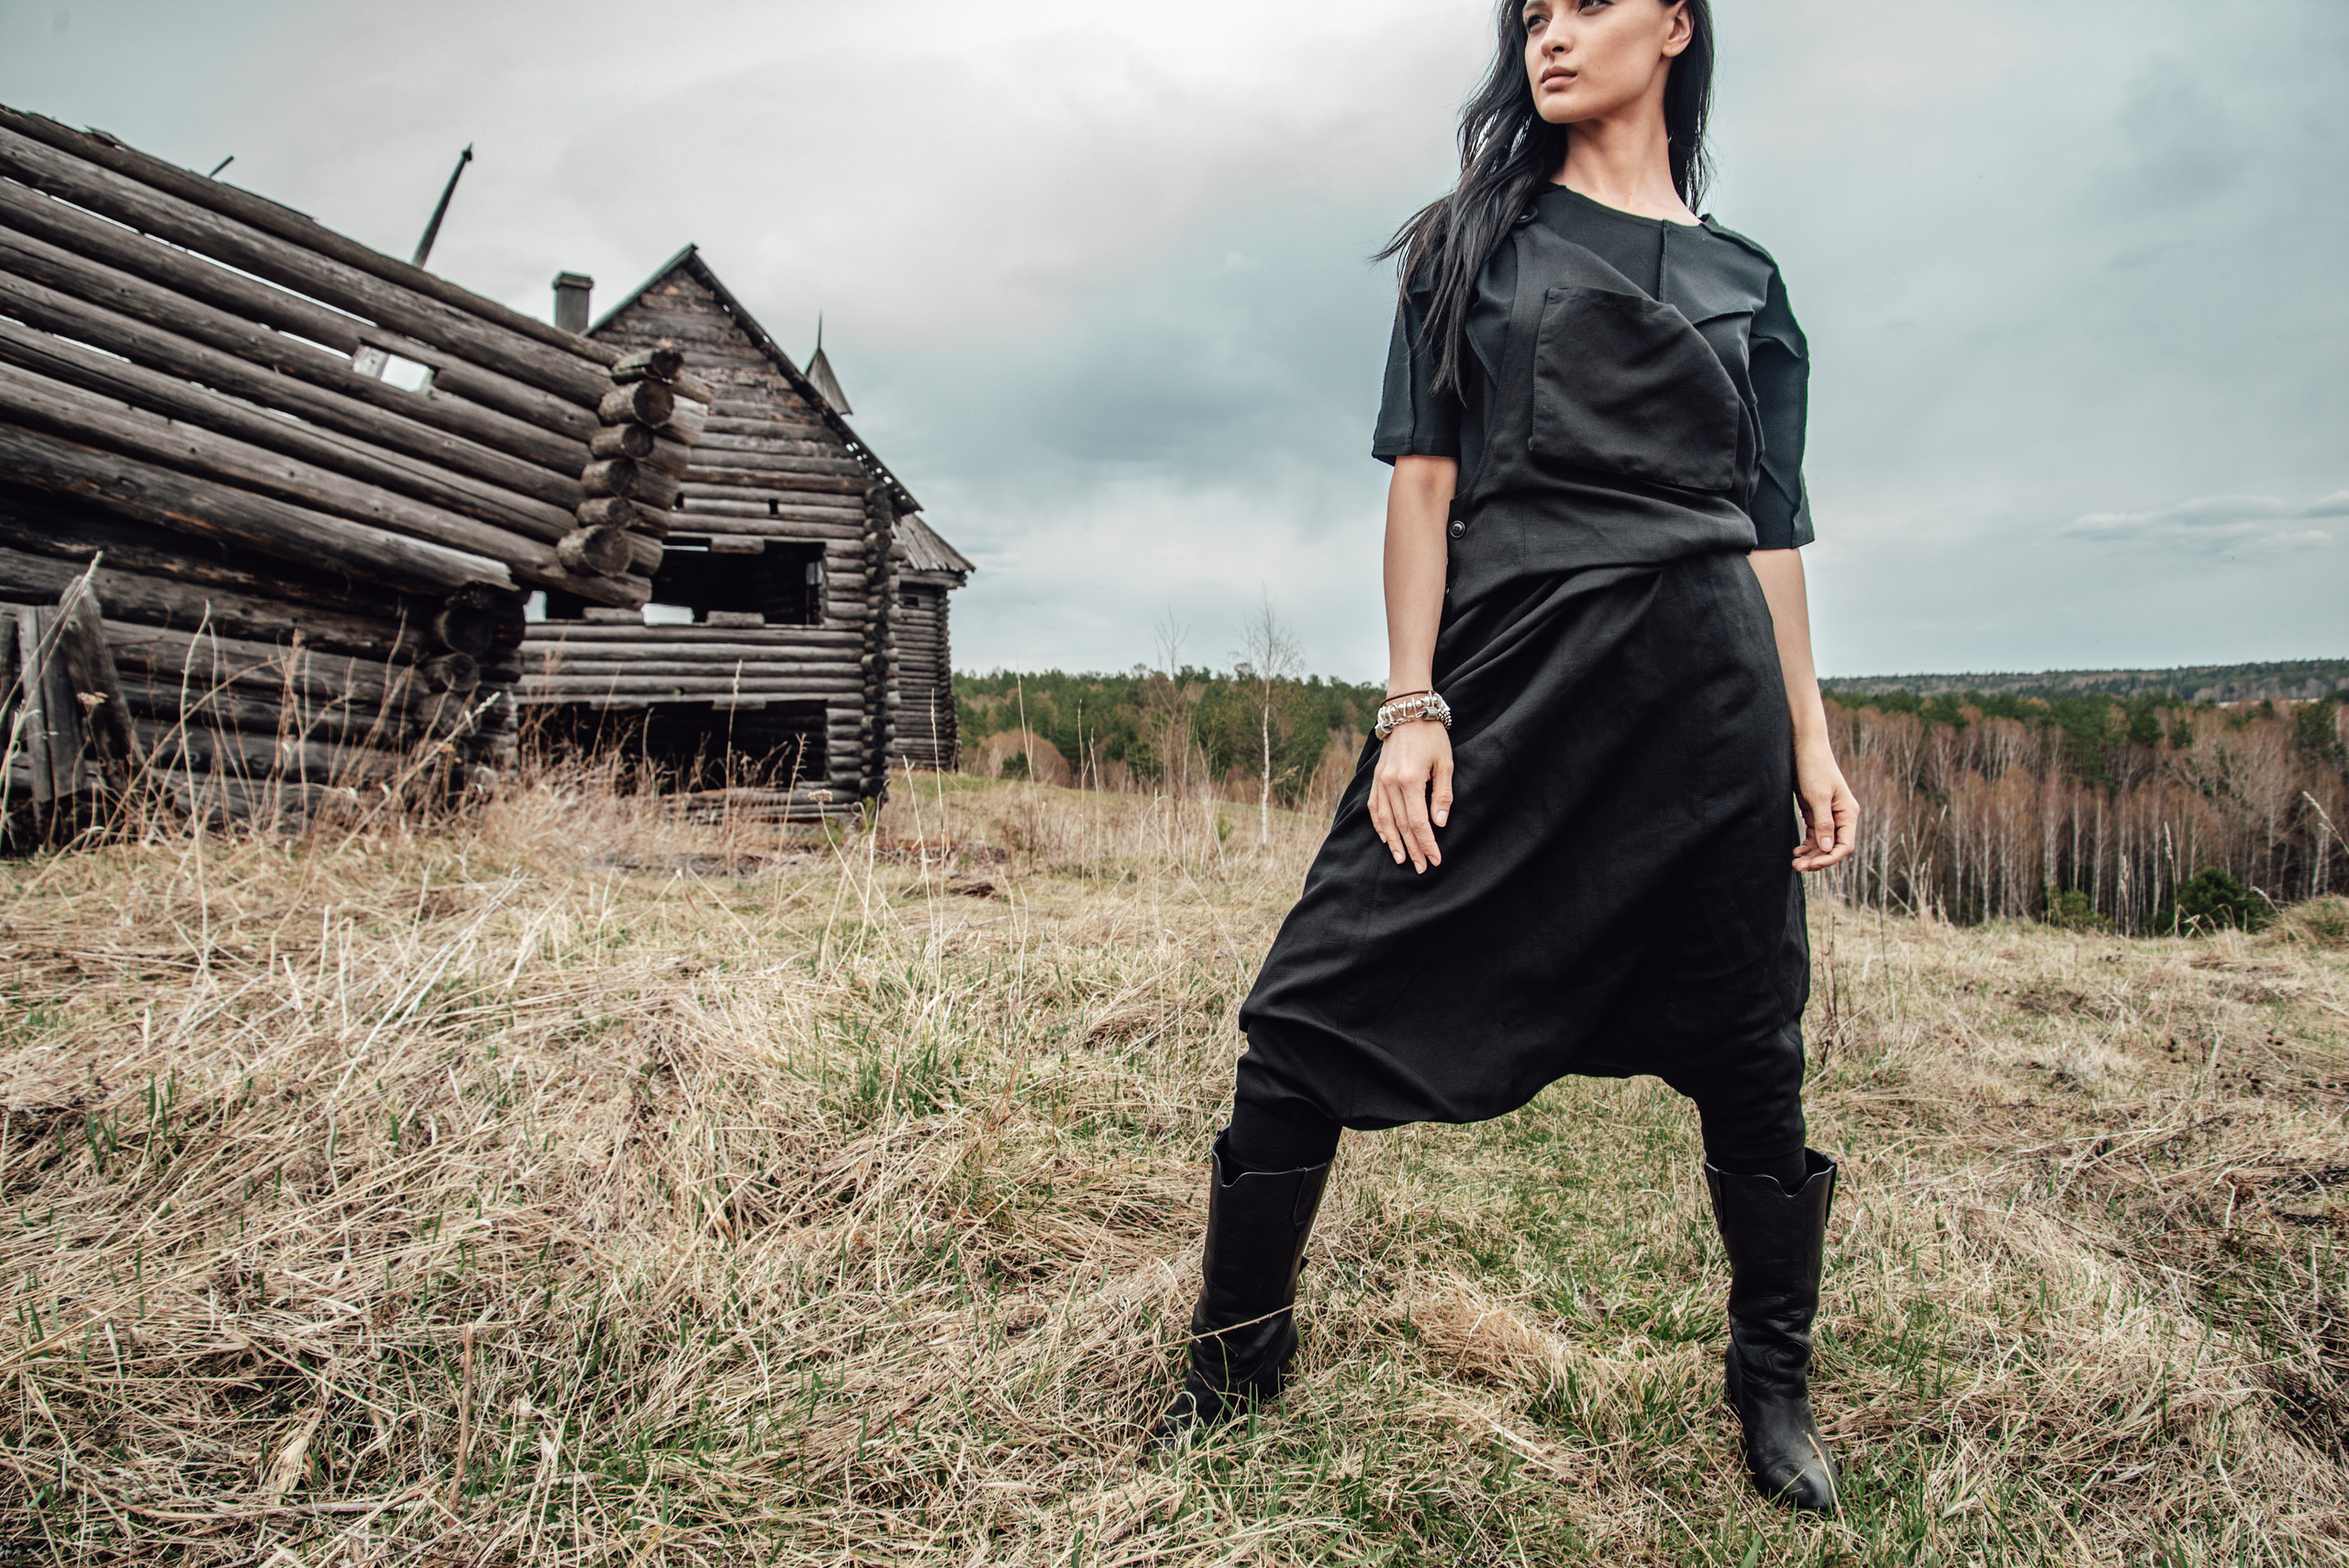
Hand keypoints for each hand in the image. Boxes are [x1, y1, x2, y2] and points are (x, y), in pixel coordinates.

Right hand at [1369, 720, 1453, 872]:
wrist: (1407, 712)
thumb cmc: (1431, 736)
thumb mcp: (1445, 763)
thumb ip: (1442, 795)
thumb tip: (1439, 823)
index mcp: (1410, 780)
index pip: (1418, 822)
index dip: (1427, 843)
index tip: (1435, 859)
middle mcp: (1391, 783)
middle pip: (1402, 825)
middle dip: (1413, 848)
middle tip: (1421, 867)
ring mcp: (1380, 781)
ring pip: (1386, 820)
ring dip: (1394, 842)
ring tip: (1402, 859)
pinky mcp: (1376, 778)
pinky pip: (1374, 807)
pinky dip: (1379, 825)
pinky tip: (1386, 838)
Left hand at [1792, 740, 1856, 871]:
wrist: (1805, 749)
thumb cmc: (1815, 768)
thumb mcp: (1818, 796)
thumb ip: (1824, 823)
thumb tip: (1828, 848)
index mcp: (1848, 813)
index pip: (1845, 845)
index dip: (1830, 858)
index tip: (1813, 865)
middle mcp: (1842, 817)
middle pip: (1833, 847)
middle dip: (1818, 859)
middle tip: (1797, 867)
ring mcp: (1829, 815)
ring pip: (1823, 843)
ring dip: (1811, 855)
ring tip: (1795, 863)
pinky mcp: (1817, 812)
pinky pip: (1814, 834)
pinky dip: (1807, 844)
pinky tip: (1797, 851)